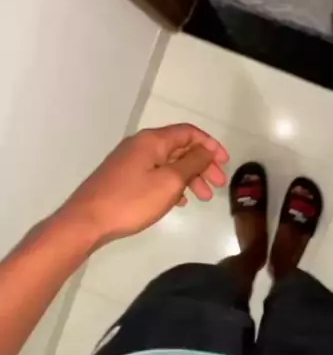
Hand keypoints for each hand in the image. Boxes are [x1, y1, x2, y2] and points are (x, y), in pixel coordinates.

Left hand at [56, 124, 228, 247]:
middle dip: (202, 164)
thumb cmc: (131, 201)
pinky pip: (155, 174)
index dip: (210, 145)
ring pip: (168, 163)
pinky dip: (171, 183)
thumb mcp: (169, 182)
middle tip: (216, 185)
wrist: (86, 221)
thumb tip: (207, 150)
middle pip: (180, 148)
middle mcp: (141, 145)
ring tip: (202, 198)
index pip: (189, 132)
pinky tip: (179, 201)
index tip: (225, 164)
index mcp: (153, 140)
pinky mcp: (123, 177)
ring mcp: (130, 161)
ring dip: (188, 177)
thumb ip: (192, 163)